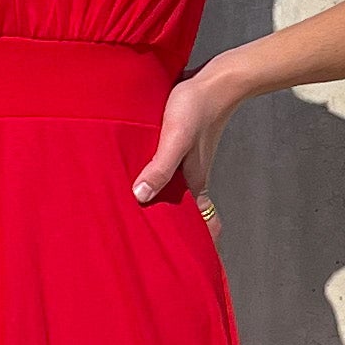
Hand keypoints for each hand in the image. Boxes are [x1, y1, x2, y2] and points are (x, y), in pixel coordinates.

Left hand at [132, 67, 237, 243]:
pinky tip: (133, 177)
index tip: (181, 266)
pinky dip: (152, 178)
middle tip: (138, 248)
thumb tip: (139, 196)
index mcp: (194, 184)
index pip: (199, 225)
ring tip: (128, 219)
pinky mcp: (178, 147)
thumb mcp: (175, 138)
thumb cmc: (196, 107)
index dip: (194, 247)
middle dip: (165, 230)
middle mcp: (191, 178)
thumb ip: (160, 167)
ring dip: (154, 202)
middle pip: (179, 211)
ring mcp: (186, 163)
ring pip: (170, 191)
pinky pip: (164, 170)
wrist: (216, 78)